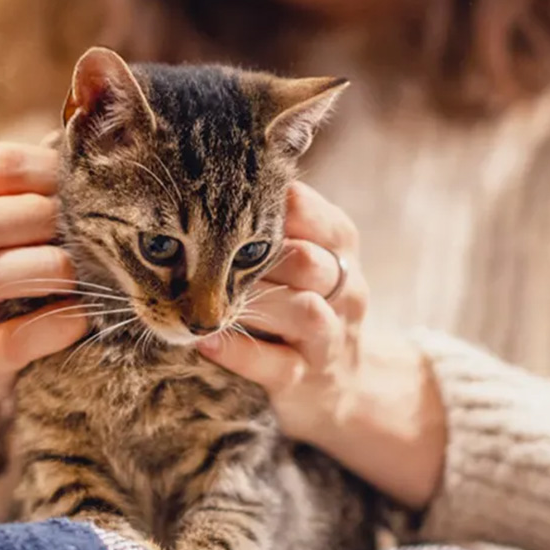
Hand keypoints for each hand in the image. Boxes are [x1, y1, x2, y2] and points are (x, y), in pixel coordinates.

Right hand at [0, 142, 88, 501]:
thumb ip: (27, 184)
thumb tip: (93, 142)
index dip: (52, 170)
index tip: (88, 184)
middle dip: (46, 218)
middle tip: (90, 229)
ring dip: (46, 268)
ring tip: (82, 271)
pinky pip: (14, 339)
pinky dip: (56, 324)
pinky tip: (82, 315)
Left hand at [197, 182, 446, 508]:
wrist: (345, 384)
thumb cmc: (301, 301)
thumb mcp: (302, 252)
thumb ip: (269, 216)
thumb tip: (206, 165)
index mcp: (338, 244)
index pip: (309, 212)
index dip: (263, 205)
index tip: (220, 200)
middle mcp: (343, 288)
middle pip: (306, 261)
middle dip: (255, 257)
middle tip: (204, 253)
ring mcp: (328, 338)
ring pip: (301, 311)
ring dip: (252, 302)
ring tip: (207, 297)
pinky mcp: (305, 381)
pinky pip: (276, 365)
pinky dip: (238, 352)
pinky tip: (205, 339)